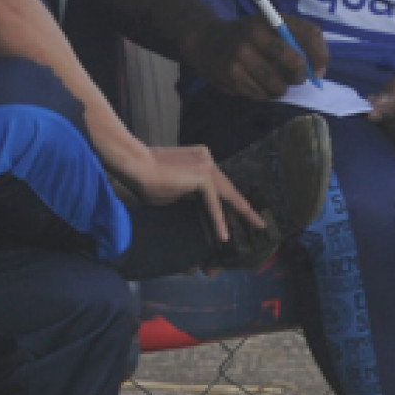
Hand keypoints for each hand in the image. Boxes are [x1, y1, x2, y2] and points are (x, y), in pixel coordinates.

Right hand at [115, 141, 265, 246]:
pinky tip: (224, 236)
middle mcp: (207, 159)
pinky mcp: (202, 175)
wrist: (135, 166)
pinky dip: (219, 220)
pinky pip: (214, 203)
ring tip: (256, 227)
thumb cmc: (146, 180)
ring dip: (241, 214)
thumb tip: (199, 205)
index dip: (231, 199)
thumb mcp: (174, 189)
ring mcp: (206, 165)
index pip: (220, 183)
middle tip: (259, 223)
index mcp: (200, 159)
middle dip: (245, 208)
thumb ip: (190, 194)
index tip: (245, 210)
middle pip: (229, 188)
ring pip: (226, 195)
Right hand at [179, 11, 327, 101]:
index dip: (320, 55)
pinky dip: (263, 95)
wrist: (206, 41)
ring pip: (278, 85)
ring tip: (272, 82)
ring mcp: (242, 55)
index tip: (318, 70)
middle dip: (299, 76)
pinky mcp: (232, 75)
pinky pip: (260, 95)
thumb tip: (319, 72)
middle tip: (295, 79)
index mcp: (272, 18)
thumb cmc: (249, 36)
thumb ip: (299, 41)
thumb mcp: (271, 26)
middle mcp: (256, 33)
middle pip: (295, 62)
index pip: (309, 32)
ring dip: (280, 89)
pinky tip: (255, 84)